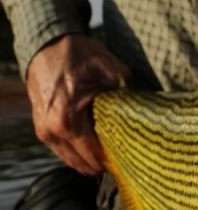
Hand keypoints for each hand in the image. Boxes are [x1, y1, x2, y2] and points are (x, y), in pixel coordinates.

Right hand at [26, 34, 129, 174]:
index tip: (131, 159)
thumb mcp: (112, 71)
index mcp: (68, 121)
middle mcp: (53, 131)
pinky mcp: (42, 129)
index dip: (115, 161)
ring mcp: (44, 132)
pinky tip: (95, 146)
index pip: (95, 157)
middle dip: (104, 164)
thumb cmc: (80, 56)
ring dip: (91, 160)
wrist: (47, 45)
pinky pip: (64, 151)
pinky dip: (79, 152)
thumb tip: (144, 117)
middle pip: (84, 164)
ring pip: (73, 161)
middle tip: (125, 158)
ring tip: (111, 153)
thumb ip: (127, 97)